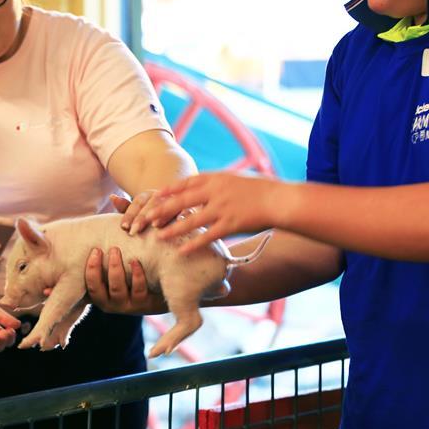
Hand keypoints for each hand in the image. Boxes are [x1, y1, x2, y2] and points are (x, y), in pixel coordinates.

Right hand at [83, 247, 166, 314]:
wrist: (162, 292)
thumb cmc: (134, 276)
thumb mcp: (118, 271)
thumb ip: (107, 259)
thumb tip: (99, 235)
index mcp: (102, 296)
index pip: (90, 286)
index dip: (90, 269)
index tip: (96, 250)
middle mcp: (112, 304)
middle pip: (99, 289)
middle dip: (98, 267)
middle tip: (108, 248)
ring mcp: (129, 305)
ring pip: (117, 289)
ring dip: (115, 268)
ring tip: (115, 250)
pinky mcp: (145, 304)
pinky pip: (138, 290)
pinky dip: (136, 275)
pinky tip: (135, 261)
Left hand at [112, 192, 184, 235]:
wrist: (183, 207)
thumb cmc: (155, 215)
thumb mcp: (141, 211)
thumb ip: (126, 207)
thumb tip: (112, 197)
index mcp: (149, 195)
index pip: (138, 203)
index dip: (130, 214)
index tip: (124, 227)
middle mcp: (164, 196)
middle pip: (151, 204)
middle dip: (142, 217)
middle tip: (134, 231)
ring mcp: (178, 200)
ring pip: (169, 204)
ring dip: (162, 214)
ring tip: (155, 226)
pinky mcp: (192, 207)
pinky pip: (190, 209)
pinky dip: (186, 213)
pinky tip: (182, 219)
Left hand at [147, 172, 280, 253]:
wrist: (280, 199)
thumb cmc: (261, 188)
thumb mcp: (236, 179)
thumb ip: (218, 183)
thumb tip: (205, 186)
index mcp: (217, 178)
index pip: (186, 183)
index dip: (169, 190)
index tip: (155, 195)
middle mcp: (216, 192)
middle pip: (182, 201)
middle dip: (163, 210)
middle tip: (149, 218)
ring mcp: (222, 208)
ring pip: (191, 220)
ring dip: (173, 228)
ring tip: (159, 236)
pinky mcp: (231, 225)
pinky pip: (208, 236)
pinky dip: (193, 243)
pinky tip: (181, 250)